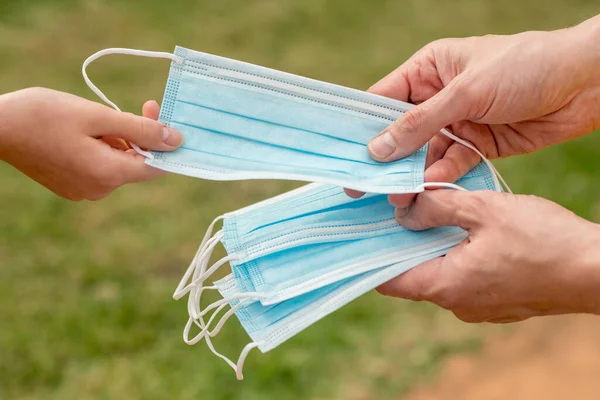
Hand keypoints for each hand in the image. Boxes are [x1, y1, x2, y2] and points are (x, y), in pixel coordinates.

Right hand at [0, 87, 182, 200]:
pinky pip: (102, 167)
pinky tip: (91, 130)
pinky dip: (106, 148)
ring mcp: (85, 190)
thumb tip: (176, 140)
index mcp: (108, 174)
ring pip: (120, 163)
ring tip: (104, 118)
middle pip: (138, 163)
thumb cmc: (44, 115)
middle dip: (145, 135)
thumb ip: (141, 129)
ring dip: (123, 140)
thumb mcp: (97, 115)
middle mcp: (100, 189)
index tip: (170, 120)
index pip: (158, 168)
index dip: (169, 145)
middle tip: (145, 106)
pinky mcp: (73, 186)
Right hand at [346, 15, 599, 204]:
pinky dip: (441, 177)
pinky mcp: (478, 144)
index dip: (363, 127)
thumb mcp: (466, 91)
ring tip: (398, 198)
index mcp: (429, 69)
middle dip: (386, 159)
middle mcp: (438, 96)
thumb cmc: (524, 67)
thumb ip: (420, 123)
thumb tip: (377, 149)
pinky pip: (451, 164)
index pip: (384, 99)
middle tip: (362, 188)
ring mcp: (458, 122)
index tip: (345, 155)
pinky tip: (429, 190)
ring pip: (424, 153)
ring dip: (412, 175)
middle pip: (401, 132)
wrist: (586, 83)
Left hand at [377, 190, 599, 322]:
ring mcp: (479, 306)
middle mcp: (457, 304)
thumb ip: (437, 206)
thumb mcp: (484, 210)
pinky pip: (465, 278)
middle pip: (413, 274)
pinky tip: (468, 229)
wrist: (598, 270)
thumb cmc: (544, 240)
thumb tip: (403, 211)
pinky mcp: (498, 302)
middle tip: (401, 209)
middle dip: (405, 243)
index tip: (365, 231)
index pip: (388, 281)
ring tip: (436, 212)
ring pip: (441, 273)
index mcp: (446, 286)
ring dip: (435, 246)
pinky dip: (458, 255)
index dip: (371, 256)